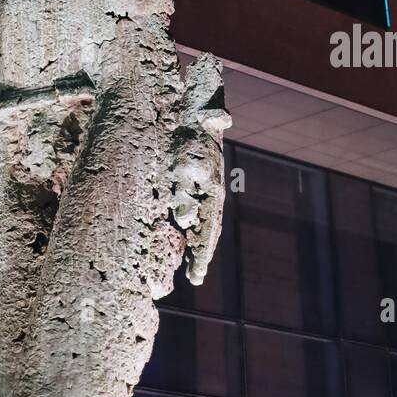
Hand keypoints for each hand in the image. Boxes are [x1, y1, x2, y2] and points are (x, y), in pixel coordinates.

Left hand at [171, 130, 226, 284]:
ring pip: (205, 225)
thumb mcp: (183, 167)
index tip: (196, 277)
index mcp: (211, 196)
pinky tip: (186, 234)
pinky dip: (194, 228)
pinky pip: (199, 213)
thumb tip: (186, 220)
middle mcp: (213, 197)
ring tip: (191, 264)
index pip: (207, 234)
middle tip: (195, 278)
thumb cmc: (189, 142)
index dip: (201, 256)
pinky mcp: (200, 183)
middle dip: (201, 255)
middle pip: (208, 233)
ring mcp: (208, 191)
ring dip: (198, 244)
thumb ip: (184, 194)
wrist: (197, 118)